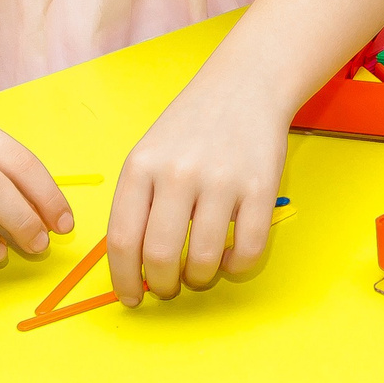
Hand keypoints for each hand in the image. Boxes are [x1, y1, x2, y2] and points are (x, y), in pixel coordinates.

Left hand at [107, 54, 292, 304]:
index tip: (130, 297)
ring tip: (199, 272)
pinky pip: (247, 250)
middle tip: (168, 288)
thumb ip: (137, 202)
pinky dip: (236, 267)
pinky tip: (229, 258)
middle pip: (160, 255)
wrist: (245, 85)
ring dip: (199, 279)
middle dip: (162, 286)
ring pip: (203, 260)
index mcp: (141, 166)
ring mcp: (222, 180)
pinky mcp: (262, 188)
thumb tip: (133, 266)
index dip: (123, 279)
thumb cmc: (191, 126)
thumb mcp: (149, 153)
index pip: (122, 239)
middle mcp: (178, 173)